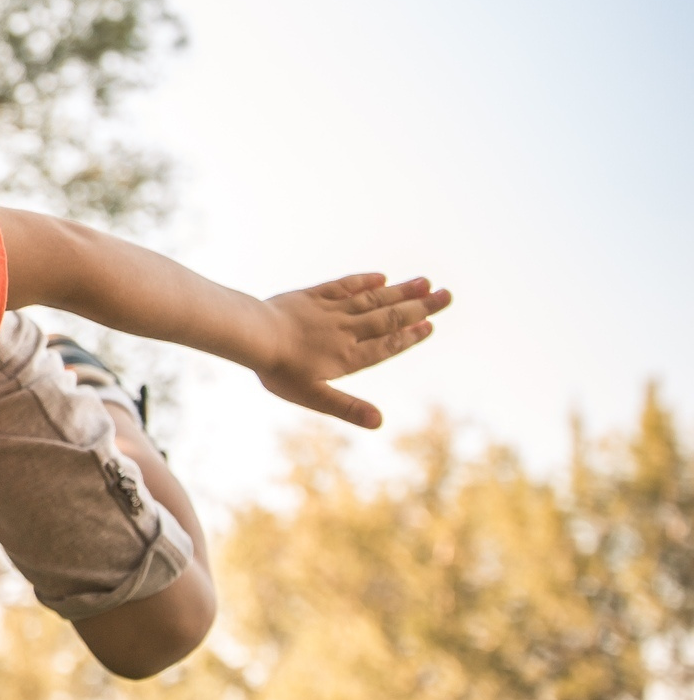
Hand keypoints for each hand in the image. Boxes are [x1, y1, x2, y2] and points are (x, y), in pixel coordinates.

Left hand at [256, 273, 451, 426]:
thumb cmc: (280, 370)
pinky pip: (344, 286)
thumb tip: (380, 422)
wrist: (251, 335)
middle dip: (419, 307)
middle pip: (389, 317)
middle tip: (448, 296)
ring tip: (425, 282)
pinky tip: (381, 277)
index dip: (411, 335)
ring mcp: (330, 310)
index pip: (388, 344)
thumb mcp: (314, 397)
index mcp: (349, 356)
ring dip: (400, 290)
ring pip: (372, 299)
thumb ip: (348, 408)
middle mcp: (346, 330)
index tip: (431, 324)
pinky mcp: (312, 296)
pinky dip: (364, 281)